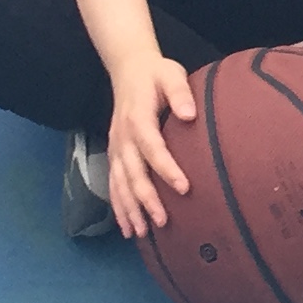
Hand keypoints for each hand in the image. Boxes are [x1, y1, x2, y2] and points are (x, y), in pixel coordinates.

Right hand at [107, 56, 199, 237]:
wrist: (128, 69)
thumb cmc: (156, 74)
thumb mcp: (170, 74)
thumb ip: (180, 93)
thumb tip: (189, 115)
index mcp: (138, 118)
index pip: (152, 147)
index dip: (166, 168)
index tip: (184, 188)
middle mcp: (123, 137)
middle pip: (132, 172)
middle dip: (146, 199)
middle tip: (162, 221)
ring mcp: (116, 147)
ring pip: (119, 183)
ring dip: (129, 209)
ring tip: (141, 233)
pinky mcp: (114, 154)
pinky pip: (113, 184)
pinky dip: (118, 206)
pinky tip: (127, 227)